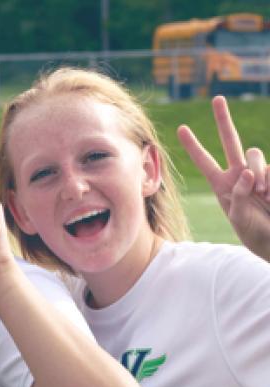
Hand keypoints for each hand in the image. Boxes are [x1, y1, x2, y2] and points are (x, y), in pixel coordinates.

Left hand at [177, 95, 269, 259]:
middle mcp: (239, 174)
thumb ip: (237, 195)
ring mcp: (259, 172)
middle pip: (229, 140)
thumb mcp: (237, 218)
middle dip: (223, 119)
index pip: (204, 161)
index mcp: (222, 185)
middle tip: (216, 98)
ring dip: (256, 172)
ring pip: (253, 153)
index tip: (180, 128)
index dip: (193, 145)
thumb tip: (246, 173)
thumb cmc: (254, 233)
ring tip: (262, 196)